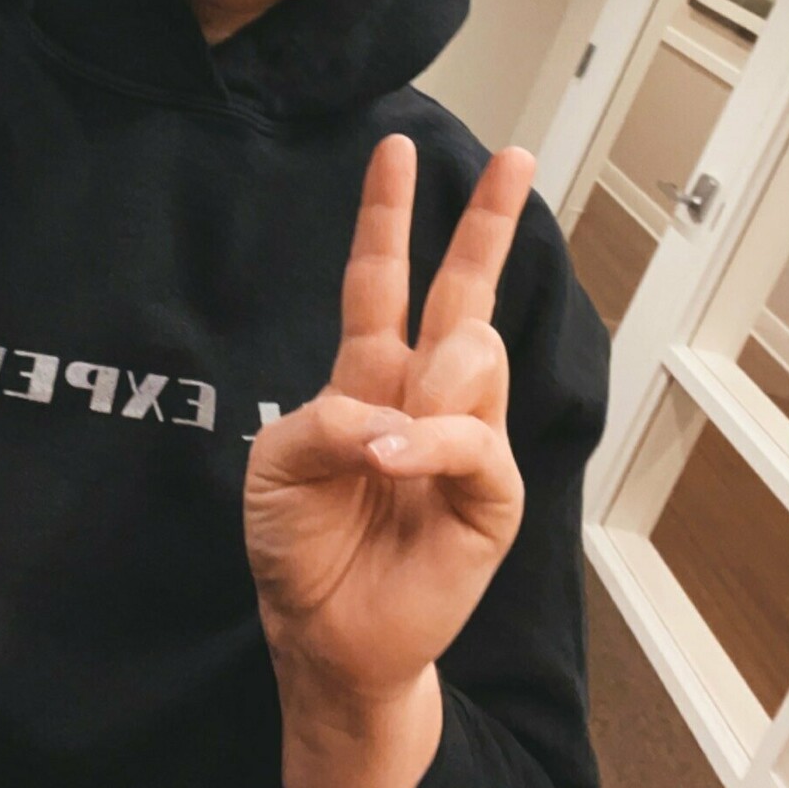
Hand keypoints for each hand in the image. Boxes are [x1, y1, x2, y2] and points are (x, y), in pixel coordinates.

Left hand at [243, 134, 534, 705]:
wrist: (324, 637)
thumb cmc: (300, 547)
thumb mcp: (275, 469)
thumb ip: (321, 419)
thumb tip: (390, 411)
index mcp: (369, 376)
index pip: (383, 279)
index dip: (388, 216)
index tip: (395, 150)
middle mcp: (424, 397)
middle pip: (465, 291)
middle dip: (488, 222)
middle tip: (513, 157)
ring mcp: (463, 441)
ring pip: (476, 355)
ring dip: (432, 383)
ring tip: (386, 443)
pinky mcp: (489, 495)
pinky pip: (474, 441)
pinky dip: (431, 444)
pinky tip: (395, 459)